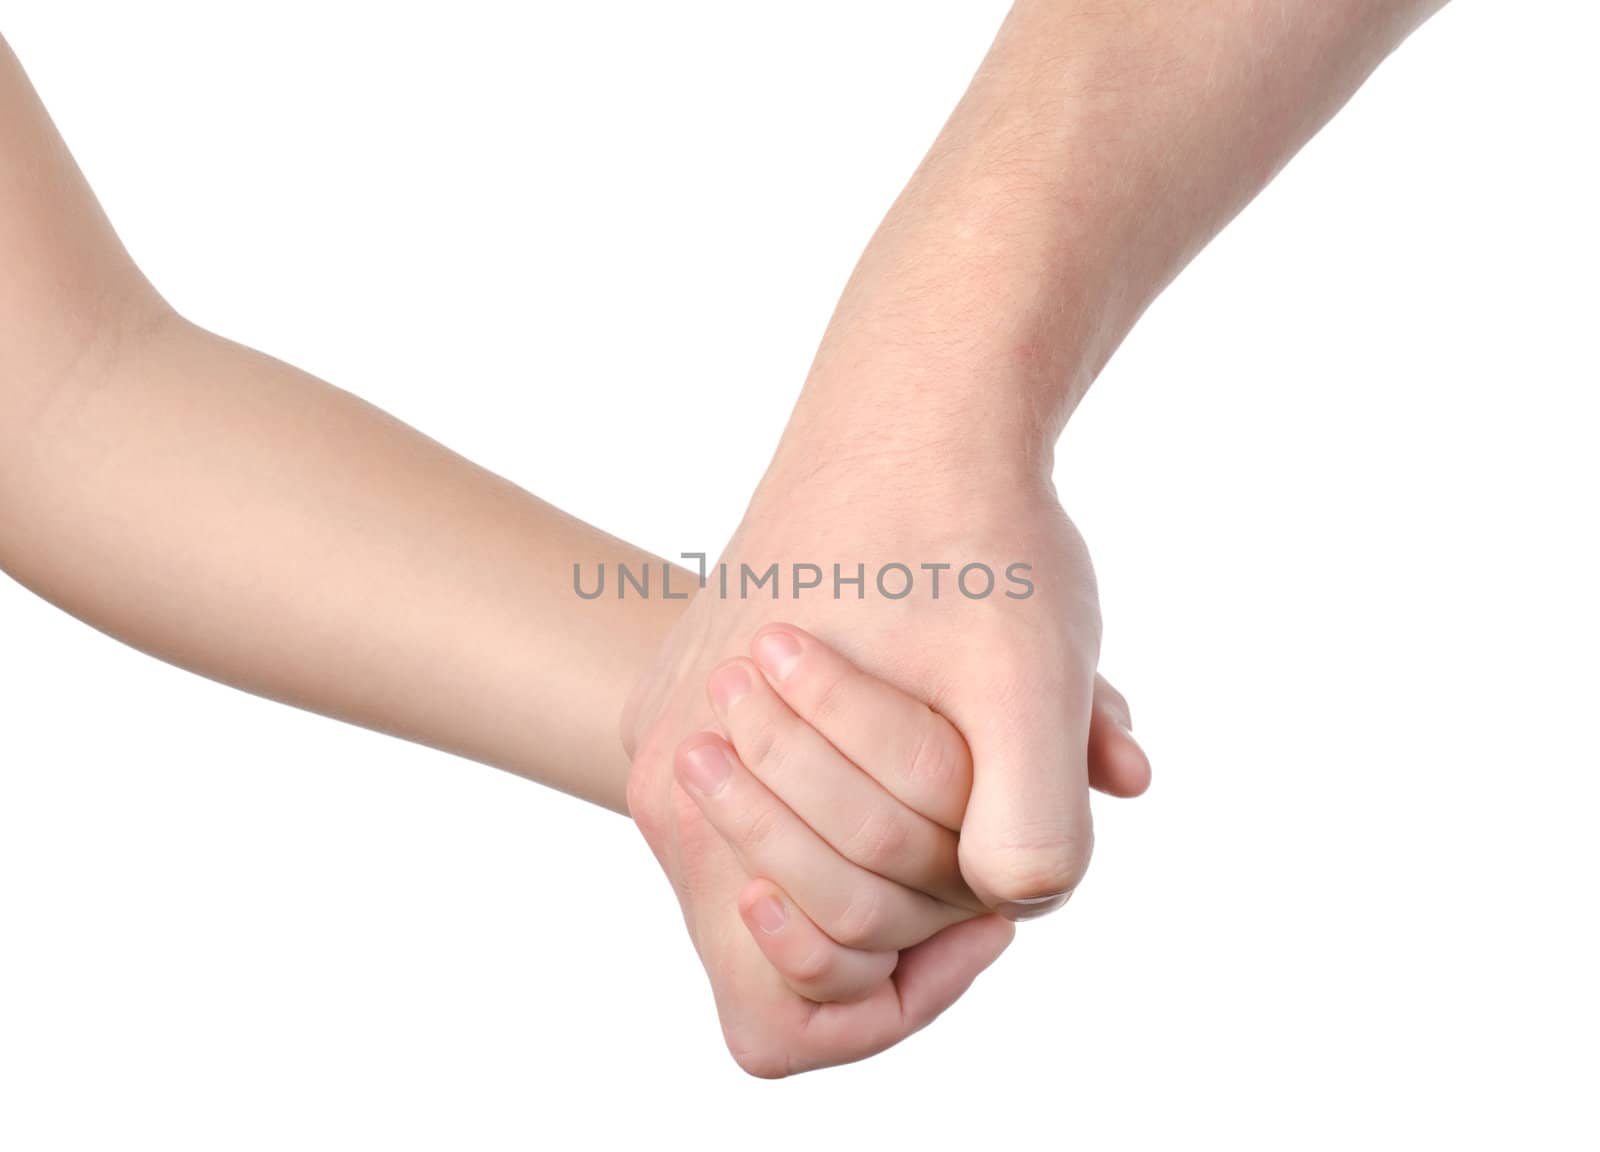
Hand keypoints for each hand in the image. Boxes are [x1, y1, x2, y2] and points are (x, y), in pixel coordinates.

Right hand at [624, 451, 1148, 1073]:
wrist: (915, 398)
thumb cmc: (961, 534)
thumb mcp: (1029, 683)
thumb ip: (1037, 834)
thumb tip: (1016, 905)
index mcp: (700, 795)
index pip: (779, 1018)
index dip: (893, 997)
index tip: (977, 907)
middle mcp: (670, 776)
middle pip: (798, 937)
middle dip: (915, 890)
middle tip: (983, 788)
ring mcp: (680, 728)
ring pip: (806, 856)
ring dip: (912, 822)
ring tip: (982, 726)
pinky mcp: (705, 687)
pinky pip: (794, 788)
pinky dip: (884, 771)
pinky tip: (957, 695)